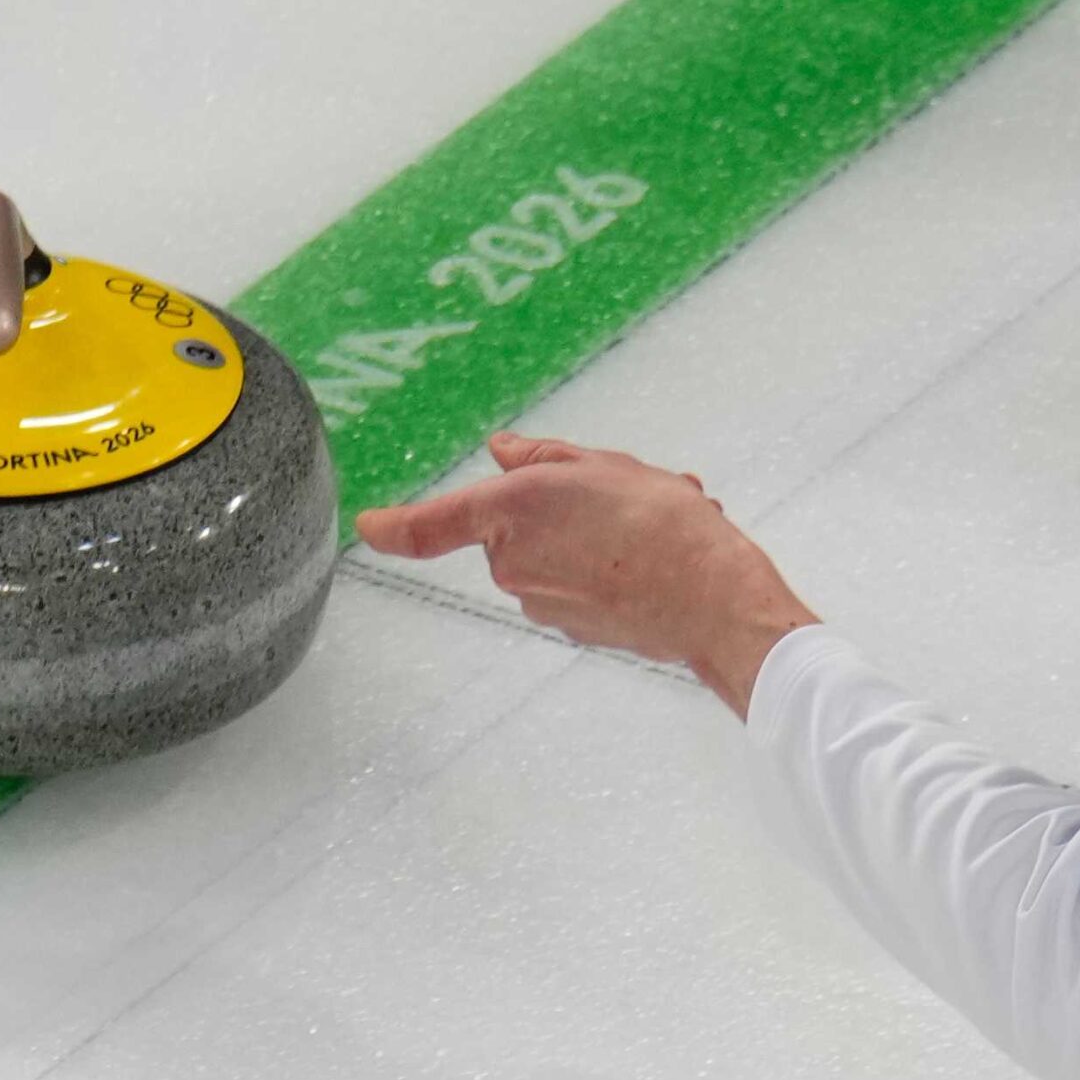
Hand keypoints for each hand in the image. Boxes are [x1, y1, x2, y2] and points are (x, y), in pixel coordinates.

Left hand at [353, 432, 819, 718]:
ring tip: (650, 525)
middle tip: (621, 491)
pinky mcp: (568, 627)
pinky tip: (654, 558)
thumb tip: (501, 452)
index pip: (432, 524)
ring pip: (551, 552)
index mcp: (511, 510)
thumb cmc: (661, 524)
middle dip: (561, 505)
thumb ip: (541, 459)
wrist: (709, 599)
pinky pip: (575, 583)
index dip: (396, 525)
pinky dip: (607, 567)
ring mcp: (538, 600)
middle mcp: (512, 562)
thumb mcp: (601, 466)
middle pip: (516, 524)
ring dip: (591, 535)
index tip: (369, 525)